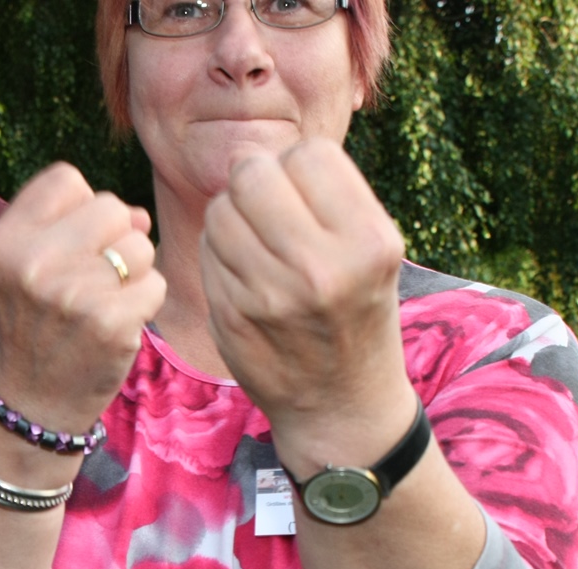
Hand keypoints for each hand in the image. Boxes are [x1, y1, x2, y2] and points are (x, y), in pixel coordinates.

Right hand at [0, 163, 165, 432]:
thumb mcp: (26, 265)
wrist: (31, 402)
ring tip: (103, 303)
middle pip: (111, 207)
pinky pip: (156, 284)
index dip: (82, 209)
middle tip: (92, 280)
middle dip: (115, 239)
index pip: (67, 180)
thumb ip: (74, 224)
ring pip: (140, 246)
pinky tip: (117, 325)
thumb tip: (140, 215)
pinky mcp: (110, 323)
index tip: (73, 246)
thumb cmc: (37, 325)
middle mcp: (32, 262)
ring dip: (134, 273)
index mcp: (5, 240)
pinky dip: (146, 304)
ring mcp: (72, 294)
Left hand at [200, 139, 410, 443]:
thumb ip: (324, 199)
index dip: (299, 167)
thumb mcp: (370, 253)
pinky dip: (219, 252)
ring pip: (221, 211)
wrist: (343, 404)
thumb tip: (250, 154)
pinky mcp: (232, 317)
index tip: (305, 194)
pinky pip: (206, 251)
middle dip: (255, 182)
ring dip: (231, 216)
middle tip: (267, 209)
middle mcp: (321, 269)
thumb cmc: (356, 312)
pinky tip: (245, 274)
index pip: (309, 154)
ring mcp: (270, 296)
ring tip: (257, 243)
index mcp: (368, 242)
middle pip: (253, 174)